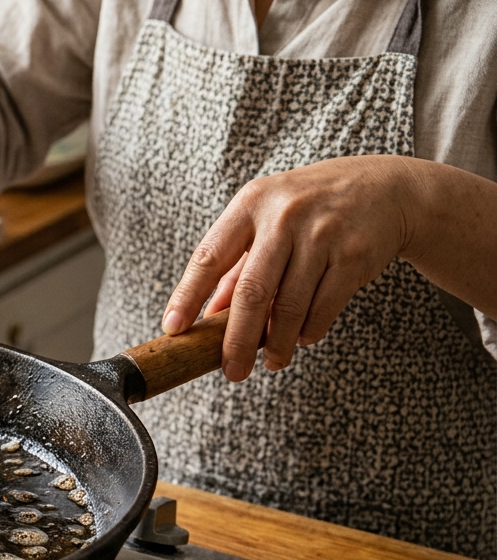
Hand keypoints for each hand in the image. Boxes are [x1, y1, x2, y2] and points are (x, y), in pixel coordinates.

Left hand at [161, 155, 421, 380]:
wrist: (387, 188)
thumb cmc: (311, 208)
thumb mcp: (267, 220)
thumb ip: (236, 266)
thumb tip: (206, 317)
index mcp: (250, 204)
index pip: (208, 257)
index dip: (187, 296)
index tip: (173, 329)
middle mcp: (283, 217)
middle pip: (251, 292)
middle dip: (237, 340)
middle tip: (231, 371)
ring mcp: (321, 234)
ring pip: (289, 307)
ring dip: (277, 343)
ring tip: (271, 362)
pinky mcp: (353, 255)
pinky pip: (322, 308)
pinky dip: (308, 331)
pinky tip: (301, 338)